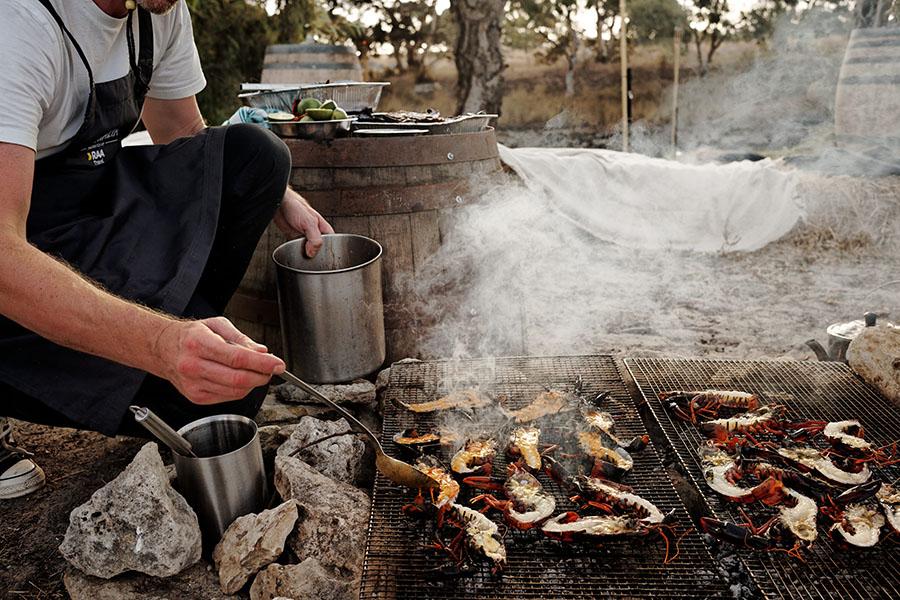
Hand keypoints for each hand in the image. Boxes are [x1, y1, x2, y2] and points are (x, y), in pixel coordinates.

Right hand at [155, 316, 284, 404]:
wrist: (163, 349)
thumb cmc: (191, 335)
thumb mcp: (217, 325)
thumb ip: (242, 338)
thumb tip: (262, 352)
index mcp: (199, 343)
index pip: (237, 358)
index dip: (262, 363)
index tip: (278, 364)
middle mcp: (194, 366)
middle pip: (238, 379)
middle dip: (262, 376)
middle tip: (272, 369)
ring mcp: (194, 385)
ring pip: (235, 391)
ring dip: (253, 383)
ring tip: (257, 372)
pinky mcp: (196, 397)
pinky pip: (228, 397)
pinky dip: (241, 390)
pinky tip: (240, 379)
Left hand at [274, 188, 333, 256]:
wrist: (279, 204)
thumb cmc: (296, 206)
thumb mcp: (309, 222)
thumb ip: (314, 239)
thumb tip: (313, 253)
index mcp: (324, 229)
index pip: (332, 244)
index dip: (328, 252)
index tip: (321, 257)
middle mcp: (316, 234)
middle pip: (320, 250)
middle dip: (316, 255)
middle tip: (310, 257)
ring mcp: (306, 237)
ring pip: (309, 251)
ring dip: (306, 254)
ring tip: (302, 254)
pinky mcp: (296, 239)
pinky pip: (299, 249)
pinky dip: (297, 252)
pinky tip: (295, 252)